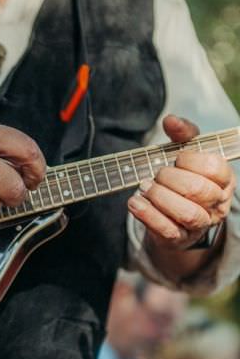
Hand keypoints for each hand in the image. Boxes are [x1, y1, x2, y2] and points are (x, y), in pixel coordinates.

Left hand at [128, 115, 235, 250]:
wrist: (172, 216)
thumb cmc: (182, 179)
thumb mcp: (185, 153)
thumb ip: (182, 134)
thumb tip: (171, 120)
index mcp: (223, 180)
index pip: (213, 167)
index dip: (190, 160)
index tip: (176, 159)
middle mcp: (216, 204)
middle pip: (197, 190)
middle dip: (170, 178)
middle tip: (156, 175)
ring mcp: (199, 224)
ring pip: (186, 213)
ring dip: (160, 197)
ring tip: (144, 187)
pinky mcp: (178, 239)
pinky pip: (167, 230)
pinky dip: (148, 215)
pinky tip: (134, 202)